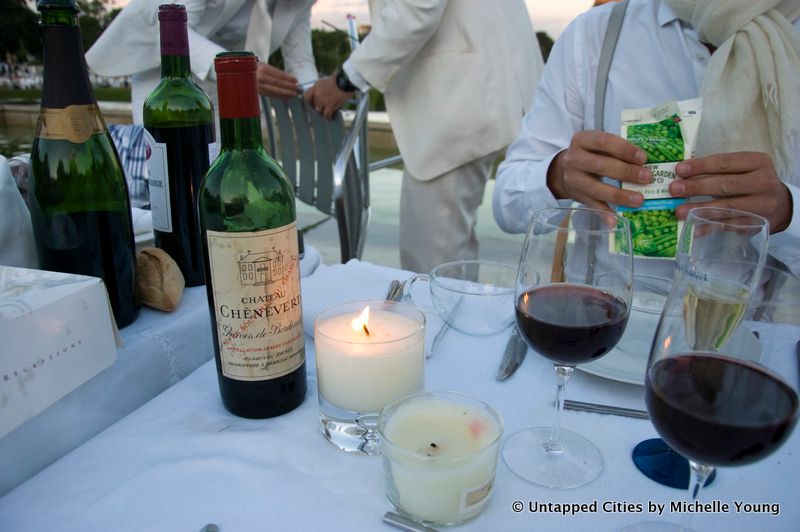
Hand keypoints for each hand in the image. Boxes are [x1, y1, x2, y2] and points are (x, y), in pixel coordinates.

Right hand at [256, 63, 298, 98]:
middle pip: (277, 83)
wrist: (238, 73)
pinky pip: (270, 95)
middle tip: (297, 89)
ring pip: (274, 91)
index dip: (288, 78)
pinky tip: (285, 97)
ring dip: (285, 93)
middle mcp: (260, 77)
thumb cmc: (252, 67)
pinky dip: (278, 96)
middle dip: (288, 87)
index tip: (296, 80)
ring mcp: (258, 85)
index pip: (278, 74)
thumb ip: (272, 71)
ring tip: (293, 94)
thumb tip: (287, 78)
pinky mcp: (256, 92)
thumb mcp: (261, 65)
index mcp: (262, 68)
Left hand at [303, 76, 352, 119]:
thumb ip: (322, 88)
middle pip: (314, 105)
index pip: (306, 97)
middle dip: (318, 107)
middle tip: (322, 109)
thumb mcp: (326, 81)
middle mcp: (317, 94)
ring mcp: (323, 100)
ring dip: (323, 113)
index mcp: (316, 87)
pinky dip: (329, 117)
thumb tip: (323, 95)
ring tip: (327, 114)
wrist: (346, 81)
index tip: (313, 104)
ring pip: (319, 111)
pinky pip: (327, 115)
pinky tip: (331, 118)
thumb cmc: (339, 79)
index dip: (309, 102)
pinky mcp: (330, 105)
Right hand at [547, 130, 650, 211]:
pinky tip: (616, 220)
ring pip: (596, 188)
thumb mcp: (597, 146)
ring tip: (638, 199)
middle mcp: (574, 159)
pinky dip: (604, 213)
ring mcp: (574, 179)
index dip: (624, 149)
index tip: (643, 158)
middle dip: (626, 172)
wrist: (562, 172)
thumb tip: (645, 162)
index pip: (603, 142)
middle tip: (647, 177)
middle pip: (600, 165)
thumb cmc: (589, 155)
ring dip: (619, 195)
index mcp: (582, 140)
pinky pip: (592, 206)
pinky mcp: (577, 196)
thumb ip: (616, 150)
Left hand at [670, 152, 791, 232]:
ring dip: (700, 209)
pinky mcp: (756, 224)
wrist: (780, 204)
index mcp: (758, 162)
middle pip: (726, 185)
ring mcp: (761, 205)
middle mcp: (763, 182)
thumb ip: (717, 171)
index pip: (726, 162)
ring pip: (727, 207)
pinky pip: (728, 225)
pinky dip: (709, 227)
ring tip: (679, 211)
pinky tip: (693, 228)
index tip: (679, 169)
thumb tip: (681, 176)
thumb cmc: (750, 182)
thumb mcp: (742, 169)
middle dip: (697, 187)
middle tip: (674, 190)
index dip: (701, 166)